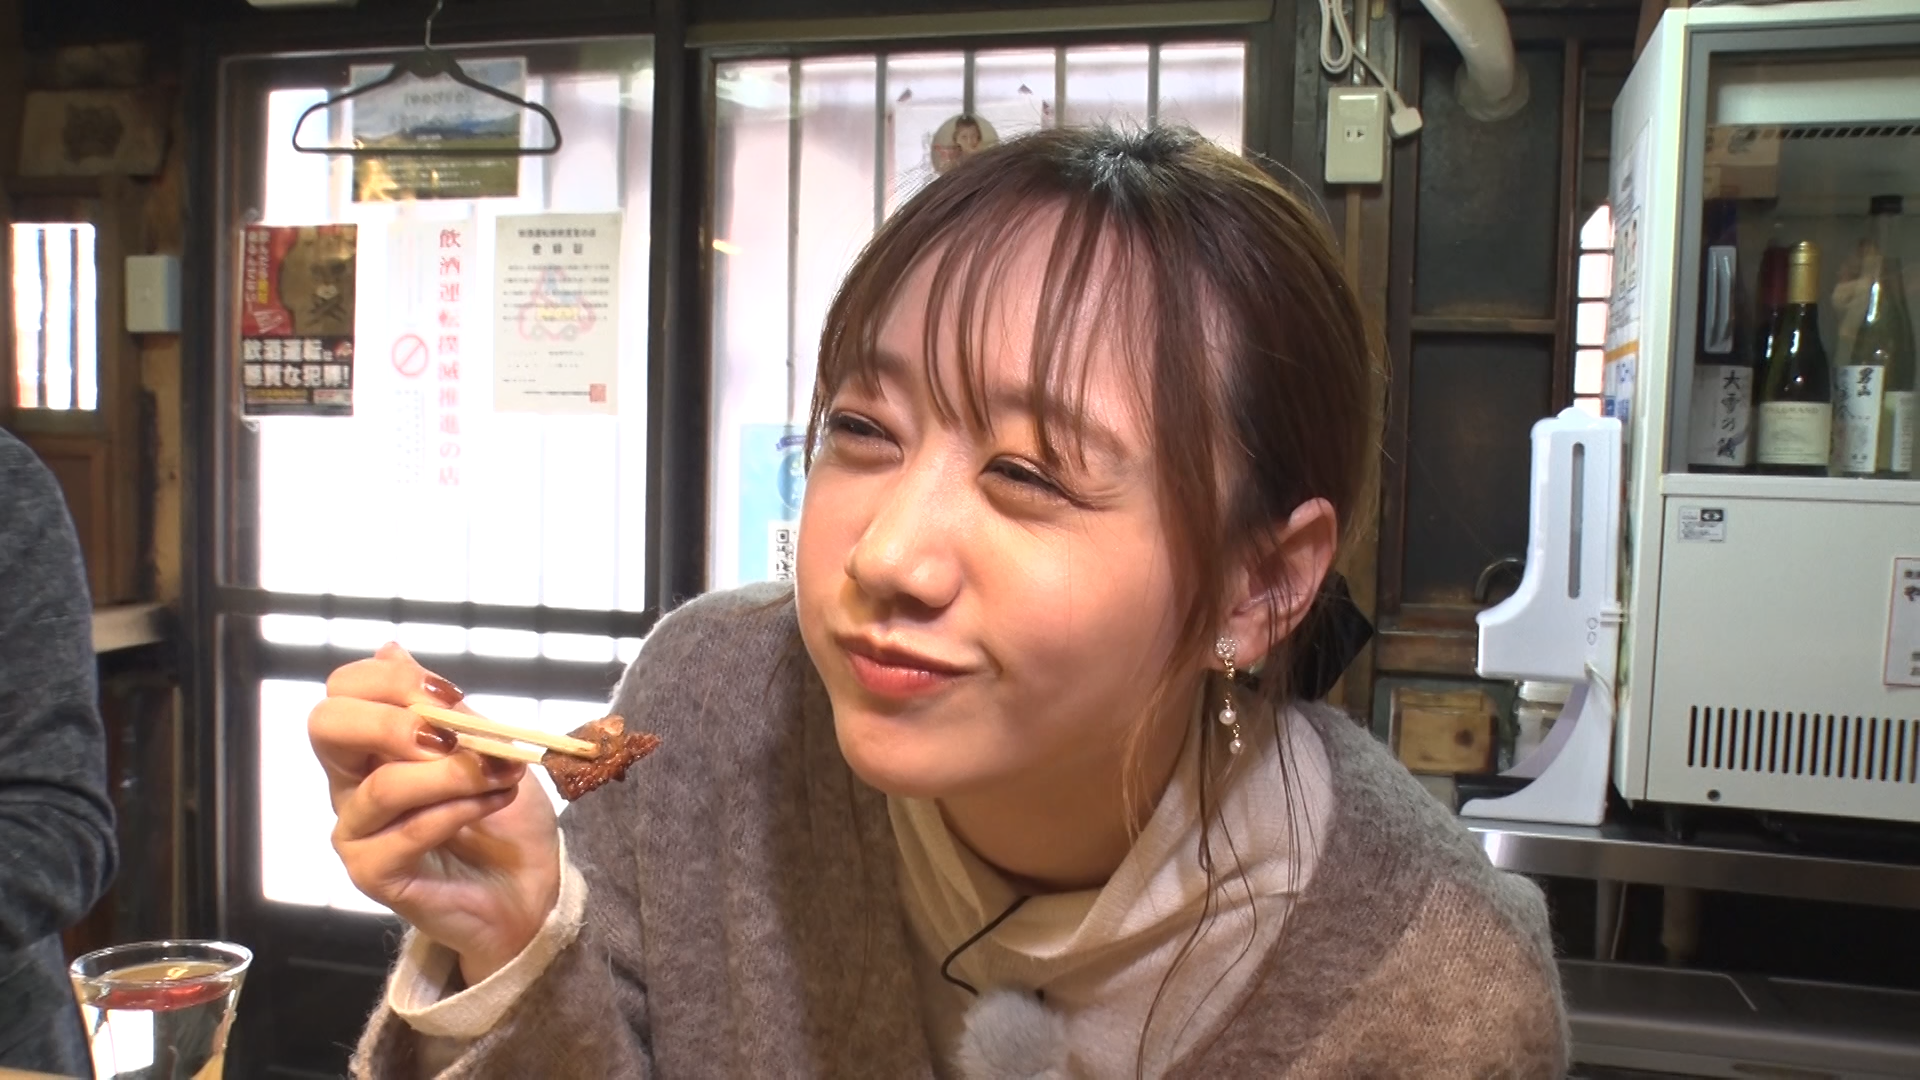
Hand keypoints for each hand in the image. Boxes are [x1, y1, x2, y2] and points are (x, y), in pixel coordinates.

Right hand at [310, 643, 560, 984]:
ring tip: (501, 775)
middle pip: (326, 725)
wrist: (529, 887)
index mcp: (373, 743)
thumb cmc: (506, 815)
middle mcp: (351, 782)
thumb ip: (446, 709)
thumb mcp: (487, 747)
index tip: (451, 696)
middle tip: (450, 736)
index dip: (391, 679)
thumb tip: (392, 650)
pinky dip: (459, 811)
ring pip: (384, 785)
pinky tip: (493, 803)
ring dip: (454, 773)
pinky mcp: (372, 873)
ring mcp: (356, 830)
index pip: (345, 689)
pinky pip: (407, 832)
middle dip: (393, 721)